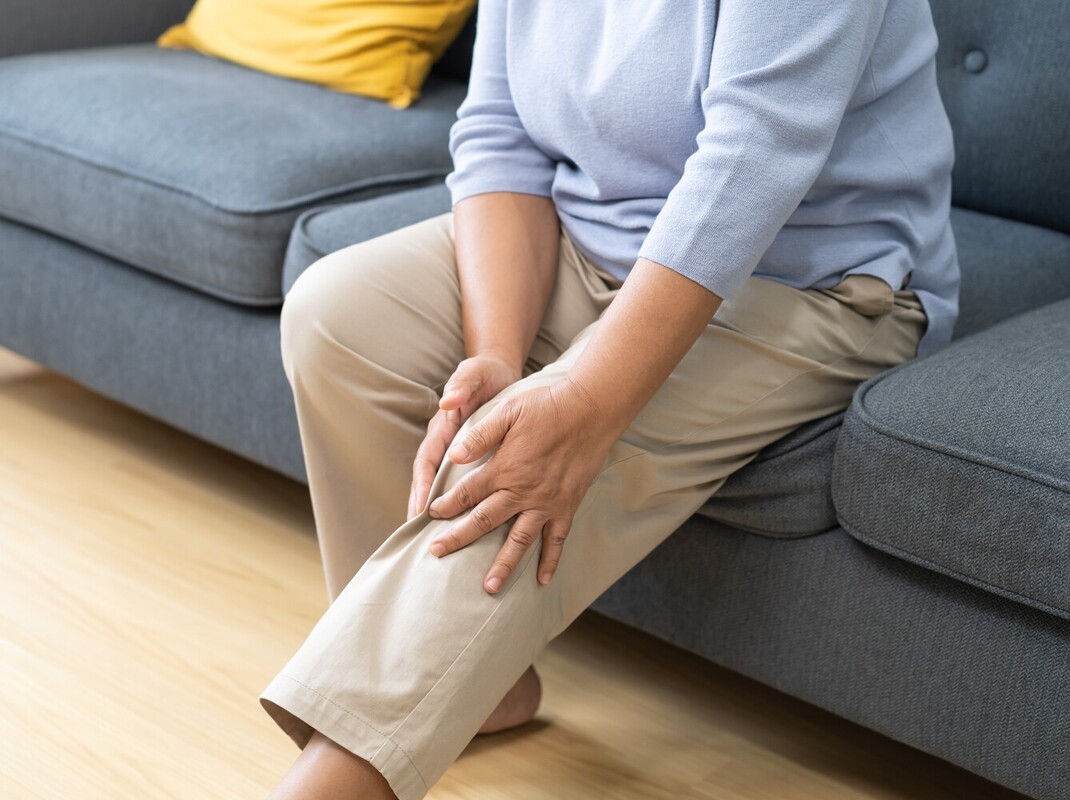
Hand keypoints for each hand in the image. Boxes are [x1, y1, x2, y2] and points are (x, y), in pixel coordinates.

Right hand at [408, 353, 519, 518]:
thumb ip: (461, 386)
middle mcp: (447, 443)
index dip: (422, 485)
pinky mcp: (473, 456)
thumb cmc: (483, 374)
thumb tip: (448, 401)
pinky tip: (471, 522)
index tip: (420, 508)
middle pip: (429, 480)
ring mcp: (458, 451)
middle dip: (423, 505)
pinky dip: (465, 502)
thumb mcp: (473, 375)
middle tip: (420, 533)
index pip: (427, 460)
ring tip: (441, 536)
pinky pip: (464, 482)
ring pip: (444, 485)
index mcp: (443, 428)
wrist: (498, 372)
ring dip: (441, 509)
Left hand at [427, 377, 617, 593]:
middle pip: (485, 521)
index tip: (431, 514)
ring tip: (490, 588)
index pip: (468, 493)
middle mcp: (523, 491)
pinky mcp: (567, 506)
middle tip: (438, 553)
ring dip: (503, 565)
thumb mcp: (508, 411)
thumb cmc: (547, 406)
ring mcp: (546, 503)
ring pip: (520, 541)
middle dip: (459, 538)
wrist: (591, 410)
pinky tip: (541, 580)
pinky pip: (557, 539)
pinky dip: (550, 560)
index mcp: (505, 468)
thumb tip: (453, 453)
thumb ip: (480, 435)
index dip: (447, 504)